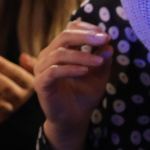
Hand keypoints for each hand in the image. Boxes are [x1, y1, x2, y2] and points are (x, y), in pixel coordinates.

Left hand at [0, 53, 36, 125]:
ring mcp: (11, 111)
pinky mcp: (1, 121)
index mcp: (29, 85)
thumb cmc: (25, 85)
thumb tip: (23, 57)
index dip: (2, 66)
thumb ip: (31, 64)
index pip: (17, 74)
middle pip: (5, 87)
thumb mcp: (33, 74)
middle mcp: (21, 98)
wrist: (31, 112)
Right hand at [32, 22, 112, 149]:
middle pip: (64, 36)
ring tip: (99, 61)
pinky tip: (85, 71)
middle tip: (103, 39)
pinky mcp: (41, 83)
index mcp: (61, 50)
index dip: (87, 29)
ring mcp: (42, 69)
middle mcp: (48, 56)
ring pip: (60, 53)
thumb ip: (102, 61)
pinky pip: (54, 71)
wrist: (73, 120)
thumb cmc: (83, 96)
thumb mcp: (99, 77)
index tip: (105, 36)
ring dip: (82, 55)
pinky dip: (70, 69)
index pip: (70, 30)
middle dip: (85, 36)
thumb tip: (108, 45)